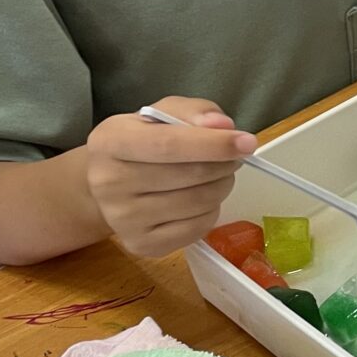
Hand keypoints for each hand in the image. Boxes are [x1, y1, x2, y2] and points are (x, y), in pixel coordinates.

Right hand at [85, 95, 255, 257]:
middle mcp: (108, 183)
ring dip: (221, 186)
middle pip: (190, 175)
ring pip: (198, 203)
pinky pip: (197, 228)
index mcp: (110, 142)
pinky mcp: (140, 244)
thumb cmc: (140, 143)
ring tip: (217, 176)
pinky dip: (211, 210)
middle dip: (224, 164)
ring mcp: (122, 219)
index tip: (247, 143)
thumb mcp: (160, 114)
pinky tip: (201, 199)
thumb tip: (223, 126)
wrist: (109, 184)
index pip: (168, 144)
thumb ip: (192, 112)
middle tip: (233, 158)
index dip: (213, 144)